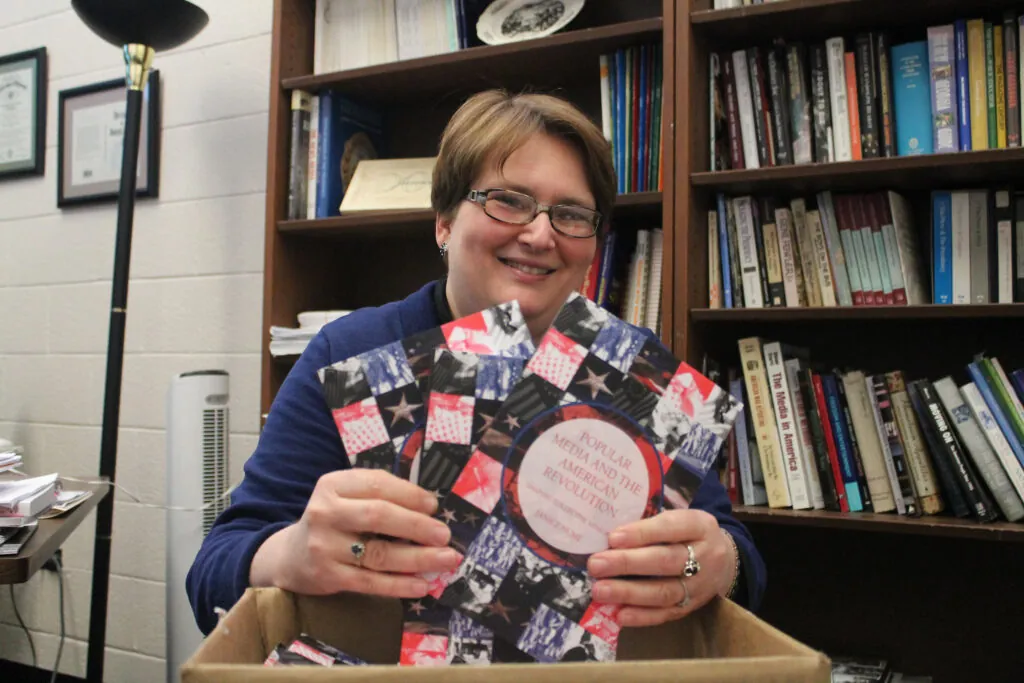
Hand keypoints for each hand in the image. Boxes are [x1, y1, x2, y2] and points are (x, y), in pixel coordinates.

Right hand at [250, 469, 462, 597]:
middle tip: (445, 535)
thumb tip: (429, 508)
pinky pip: (371, 582)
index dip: (410, 495)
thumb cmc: (333, 522)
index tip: (434, 506)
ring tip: (447, 559)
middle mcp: (326, 513)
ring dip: (418, 558)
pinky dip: (400, 584)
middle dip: (417, 526)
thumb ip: (379, 494)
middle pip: (379, 516)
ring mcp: (325, 546)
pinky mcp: (328, 576)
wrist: (291, 558)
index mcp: (333, 485)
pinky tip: (422, 585)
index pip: (377, 484)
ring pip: (379, 553)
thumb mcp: (346, 497)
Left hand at [586, 509, 736, 627]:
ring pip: (664, 591)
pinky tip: (618, 614)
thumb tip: (609, 539)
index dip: (642, 533)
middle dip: (628, 563)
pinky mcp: (692, 608)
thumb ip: (650, 525)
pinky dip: (641, 616)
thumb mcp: (679, 519)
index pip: (671, 527)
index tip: (612, 537)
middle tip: (596, 564)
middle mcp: (705, 556)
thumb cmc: (688, 534)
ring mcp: (699, 586)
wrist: (725, 560)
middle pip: (666, 561)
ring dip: (628, 593)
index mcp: (700, 526)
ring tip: (600, 590)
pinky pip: (666, 614)